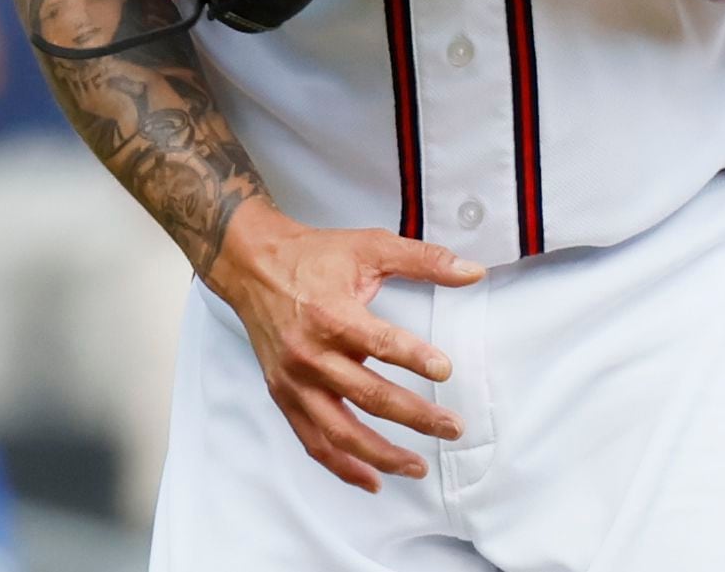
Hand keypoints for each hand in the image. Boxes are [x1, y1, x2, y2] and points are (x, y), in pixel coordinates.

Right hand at [202, 199, 482, 491]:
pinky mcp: (285, 396)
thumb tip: (471, 272)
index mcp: (332, 315)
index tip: (445, 371)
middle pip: (369, 396)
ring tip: (418, 467)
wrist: (253, 265)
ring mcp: (295, 381)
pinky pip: (314, 442)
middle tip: (452, 427)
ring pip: (341, 432)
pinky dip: (343, 466)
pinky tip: (372, 478)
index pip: (380, 345)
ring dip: (382, 455)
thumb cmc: (313, 256)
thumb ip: (424, 259)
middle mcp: (311, 355)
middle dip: (416, 417)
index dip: (415, 359)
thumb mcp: (370, 246)